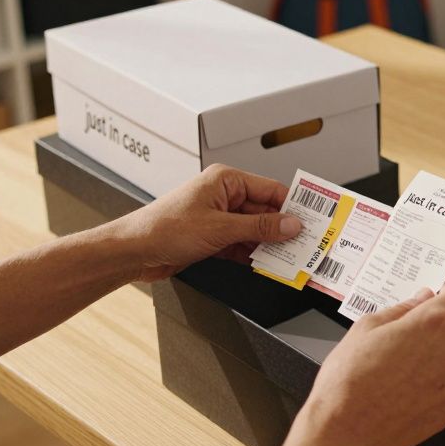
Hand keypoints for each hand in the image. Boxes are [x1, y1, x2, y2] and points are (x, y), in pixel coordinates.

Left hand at [109, 164, 302, 281]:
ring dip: (268, 246)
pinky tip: (265, 265)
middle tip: (304, 245)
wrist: (133, 251)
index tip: (311, 221)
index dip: (291, 206)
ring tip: (288, 259)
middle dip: (281, 230)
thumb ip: (259, 228)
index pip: (270, 190)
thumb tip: (290, 225)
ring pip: (254, 231)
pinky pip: (241, 244)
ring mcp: (217, 217)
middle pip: (264, 212)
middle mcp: (222, 195)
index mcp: (225, 180)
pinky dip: (252, 255)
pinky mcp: (212, 237)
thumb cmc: (163, 228)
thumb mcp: (220, 229)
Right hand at [298, 284, 444, 445]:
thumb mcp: (366, 327)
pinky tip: (408, 388)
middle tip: (408, 338)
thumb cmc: (350, 381)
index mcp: (434, 323)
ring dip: (439, 355)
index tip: (437, 299)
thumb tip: (421, 299)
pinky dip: (437, 382)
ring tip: (402, 368)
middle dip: (440, 325)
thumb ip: (402, 308)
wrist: (346, 432)